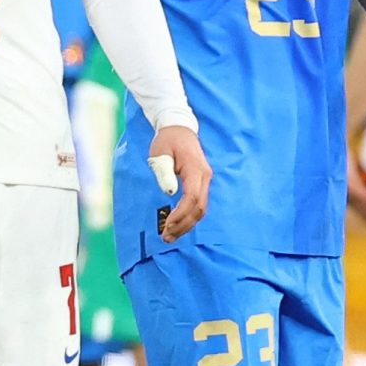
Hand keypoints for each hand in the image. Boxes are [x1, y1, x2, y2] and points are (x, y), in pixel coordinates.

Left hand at [150, 125, 212, 239]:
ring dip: (187, 224)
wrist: (179, 128)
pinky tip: (177, 225)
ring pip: (201, 208)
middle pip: (199, 207)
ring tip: (170, 236)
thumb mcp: (160, 153)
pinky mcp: (201, 183)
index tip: (167, 225)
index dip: (181, 214)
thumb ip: (164, 172)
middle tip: (166, 237)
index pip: (192, 197)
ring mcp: (205, 180)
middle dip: (183, 225)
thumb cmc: (167, 140)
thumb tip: (170, 192)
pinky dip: (189, 217)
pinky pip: (198, 204)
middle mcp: (205, 176)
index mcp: (195, 169)